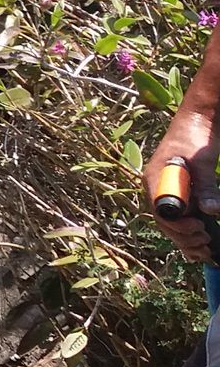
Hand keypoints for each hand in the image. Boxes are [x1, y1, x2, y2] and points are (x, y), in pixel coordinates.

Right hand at [148, 138, 217, 262]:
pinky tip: (200, 241)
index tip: (199, 229)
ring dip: (187, 238)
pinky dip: (189, 230)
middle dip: (184, 237)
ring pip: (173, 222)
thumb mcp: (202, 160)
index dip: (178, 226)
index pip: (161, 211)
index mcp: (156, 179)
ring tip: (205, 248)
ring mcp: (168, 189)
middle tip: (205, 244)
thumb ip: (205, 185)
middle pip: (165, 221)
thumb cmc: (196, 135)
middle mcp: (158, 186)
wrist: (200, 118)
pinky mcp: (180, 190)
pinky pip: (181, 216)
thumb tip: (211, 211)